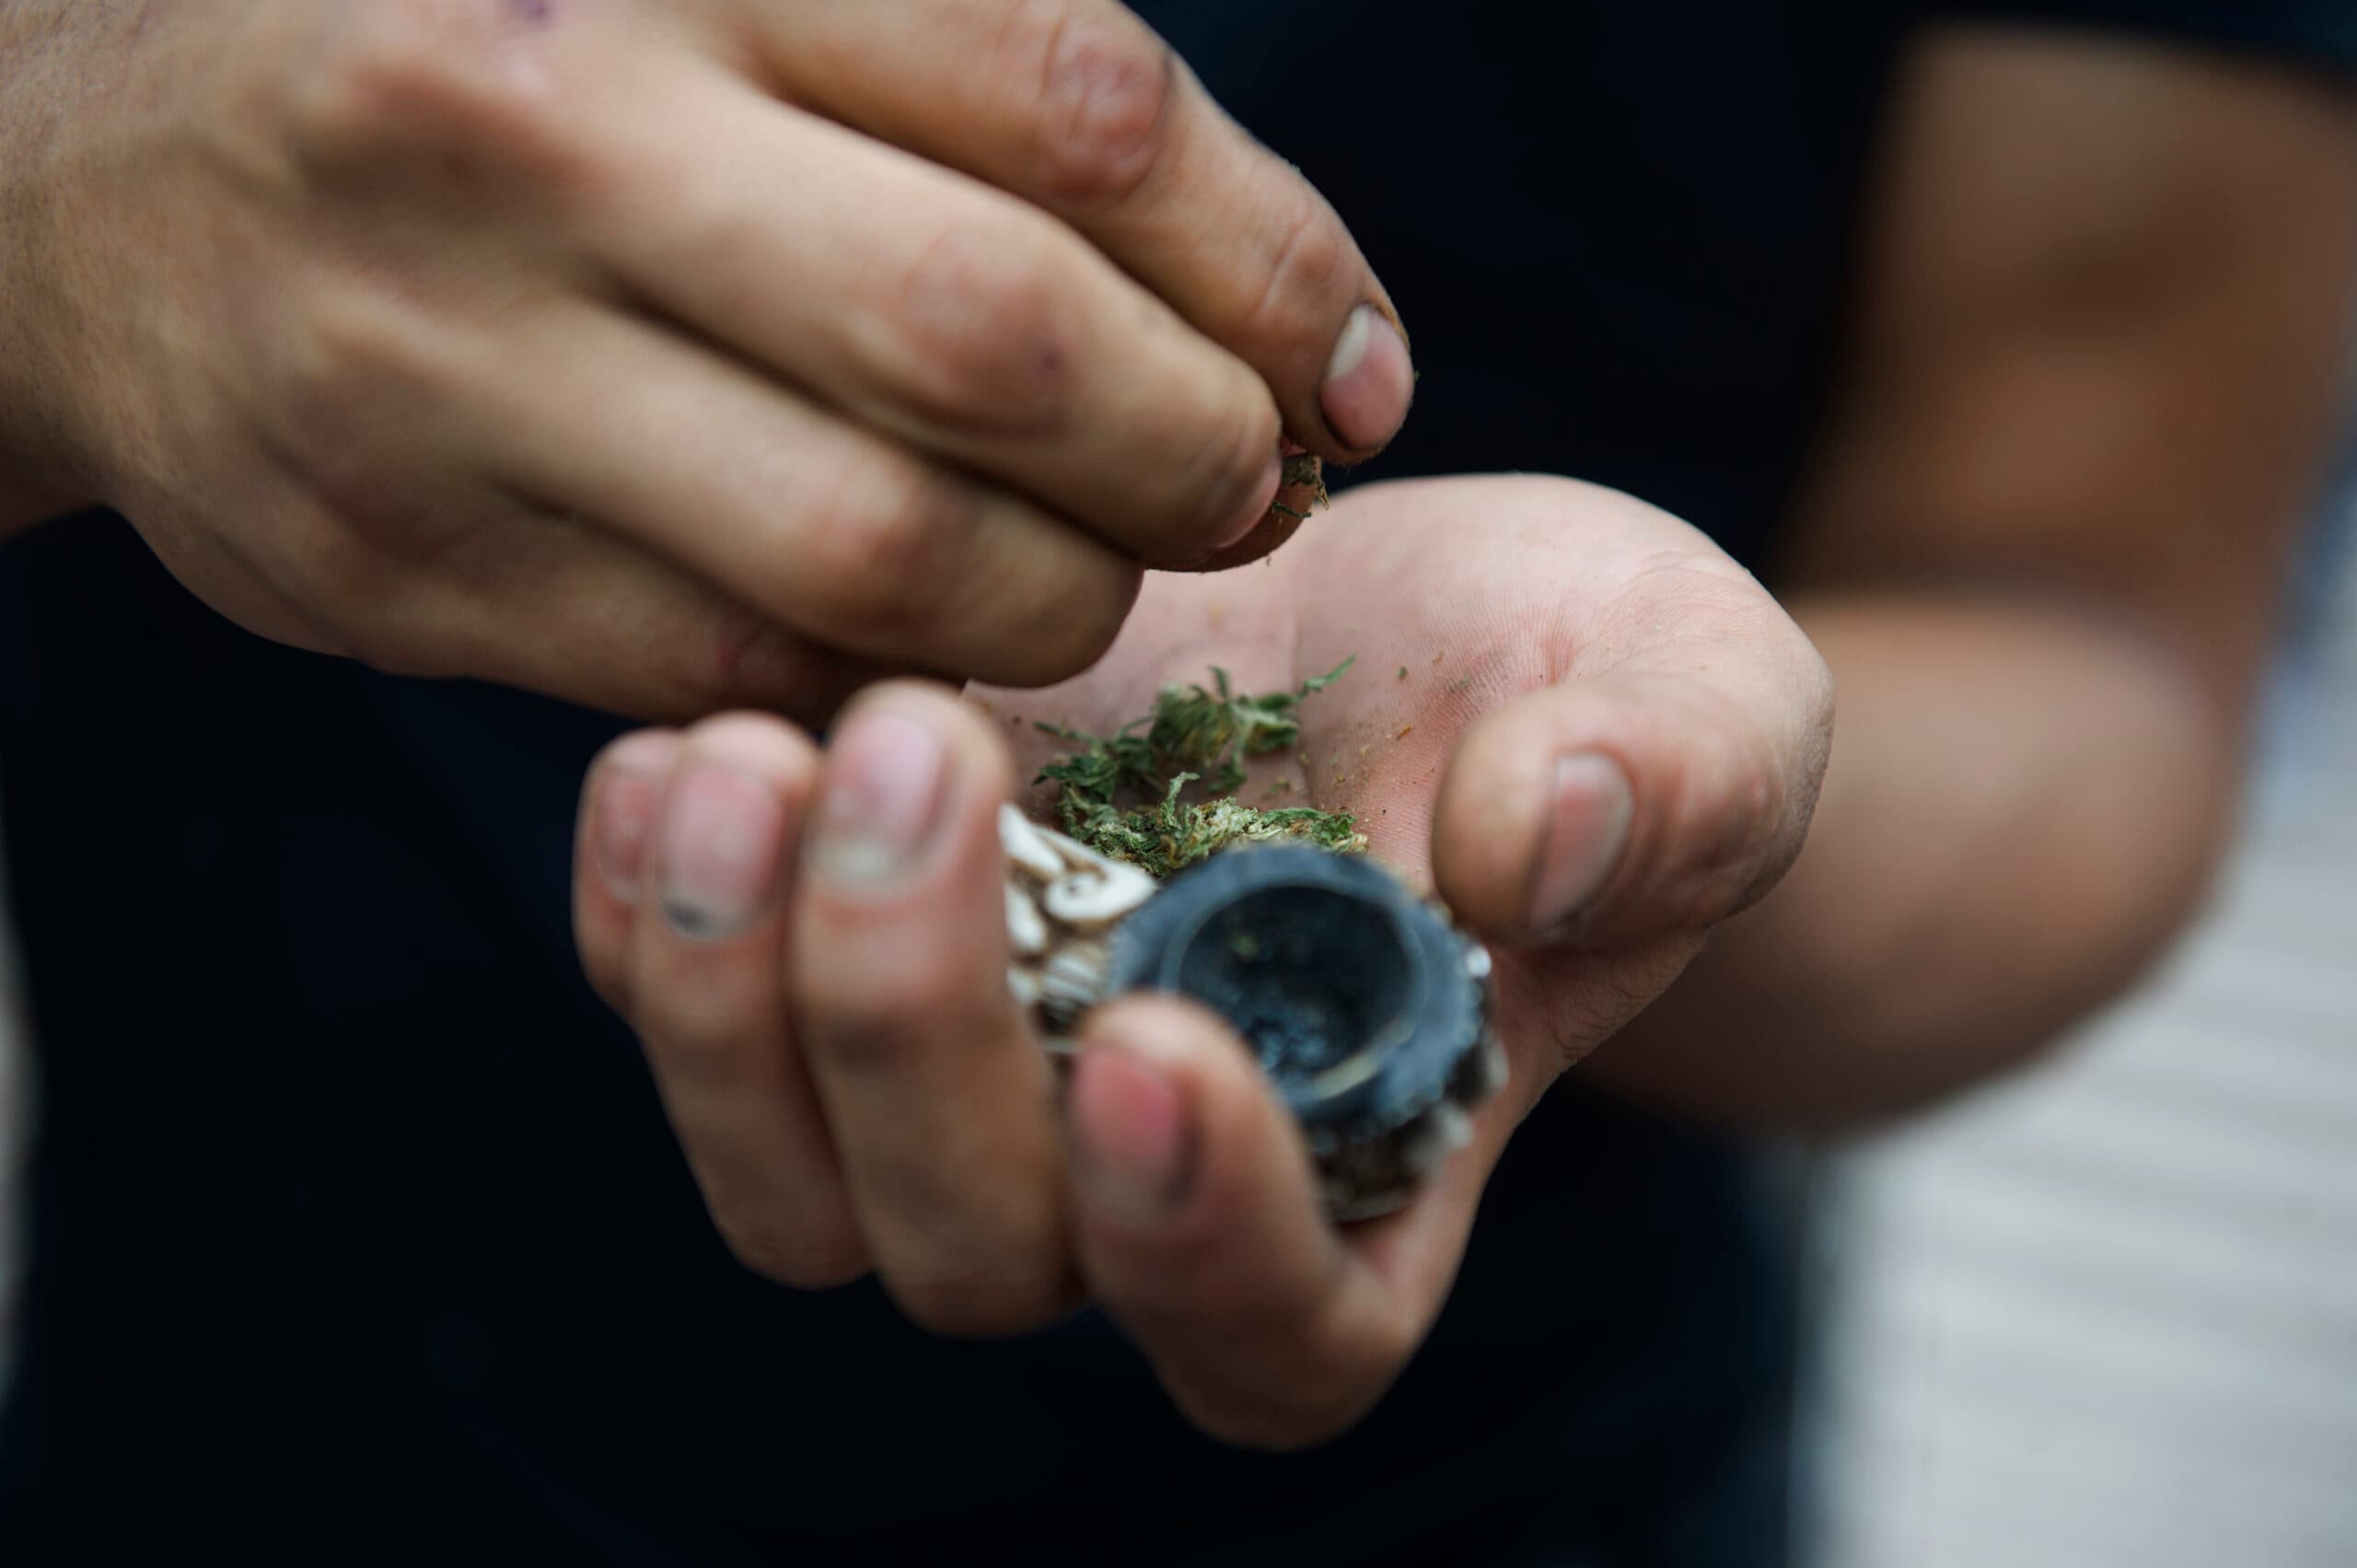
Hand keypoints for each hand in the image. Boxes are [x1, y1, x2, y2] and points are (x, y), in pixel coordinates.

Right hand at [0, 0, 1405, 717]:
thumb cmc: (482, 57)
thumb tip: (1275, 277)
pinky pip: (738, 663)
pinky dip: (889, 672)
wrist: (89, 181)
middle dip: (1200, 449)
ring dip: (1069, 592)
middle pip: (1001, 343)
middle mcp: (548, 135)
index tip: (1354, 361)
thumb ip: (958, 58)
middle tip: (1262, 483)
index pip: (1073, 104)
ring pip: (883, 549)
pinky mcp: (406, 563)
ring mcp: (457, 369)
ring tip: (1114, 563)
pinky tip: (937, 631)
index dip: (1271, 261)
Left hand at [571, 474, 1831, 1444]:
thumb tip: (1539, 843)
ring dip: (741, 1001)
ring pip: (799, 1188)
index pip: (1274, 1328)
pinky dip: (652, 922)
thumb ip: (1675, 787)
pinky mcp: (851, 955)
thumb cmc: (1573, 677)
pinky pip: (697, 1022)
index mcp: (1377, 1173)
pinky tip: (675, 753)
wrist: (1392, 596)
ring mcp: (979, 1079)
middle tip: (926, 767)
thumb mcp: (1700, 701)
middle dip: (919, 1042)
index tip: (1160, 1040)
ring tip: (754, 763)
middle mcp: (1143, 1179)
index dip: (1203, 1241)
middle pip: (982, 1254)